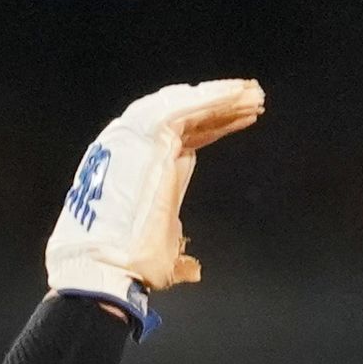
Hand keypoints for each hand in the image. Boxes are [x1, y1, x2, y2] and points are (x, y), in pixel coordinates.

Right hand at [43, 78, 265, 320]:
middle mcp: (132, 151)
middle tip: (255, 98)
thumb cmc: (130, 267)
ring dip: (222, 97)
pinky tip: (240, 94)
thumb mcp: (162, 257)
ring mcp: (136, 140)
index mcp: (137, 172)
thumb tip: (193, 269)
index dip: (213, 126)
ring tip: (255, 94)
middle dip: (220, 107)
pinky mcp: (146, 136)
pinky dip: (214, 97)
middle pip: (183, 117)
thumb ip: (178, 256)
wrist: (107, 268)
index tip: (245, 120)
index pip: (179, 137)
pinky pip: (185, 106)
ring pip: (184, 106)